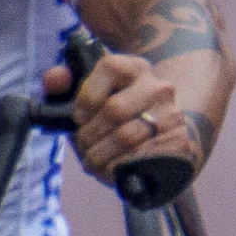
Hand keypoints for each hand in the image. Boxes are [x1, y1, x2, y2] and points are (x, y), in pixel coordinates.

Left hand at [45, 47, 206, 188]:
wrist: (156, 139)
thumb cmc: (111, 118)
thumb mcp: (85, 98)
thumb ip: (63, 84)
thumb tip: (54, 78)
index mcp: (135, 68)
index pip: (110, 66)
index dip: (87, 95)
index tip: (78, 116)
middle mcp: (159, 87)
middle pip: (114, 109)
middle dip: (89, 133)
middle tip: (83, 145)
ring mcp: (172, 115)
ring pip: (126, 137)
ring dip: (100, 154)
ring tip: (92, 160)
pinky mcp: (180, 142)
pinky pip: (141, 159)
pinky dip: (117, 168)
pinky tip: (110, 169)